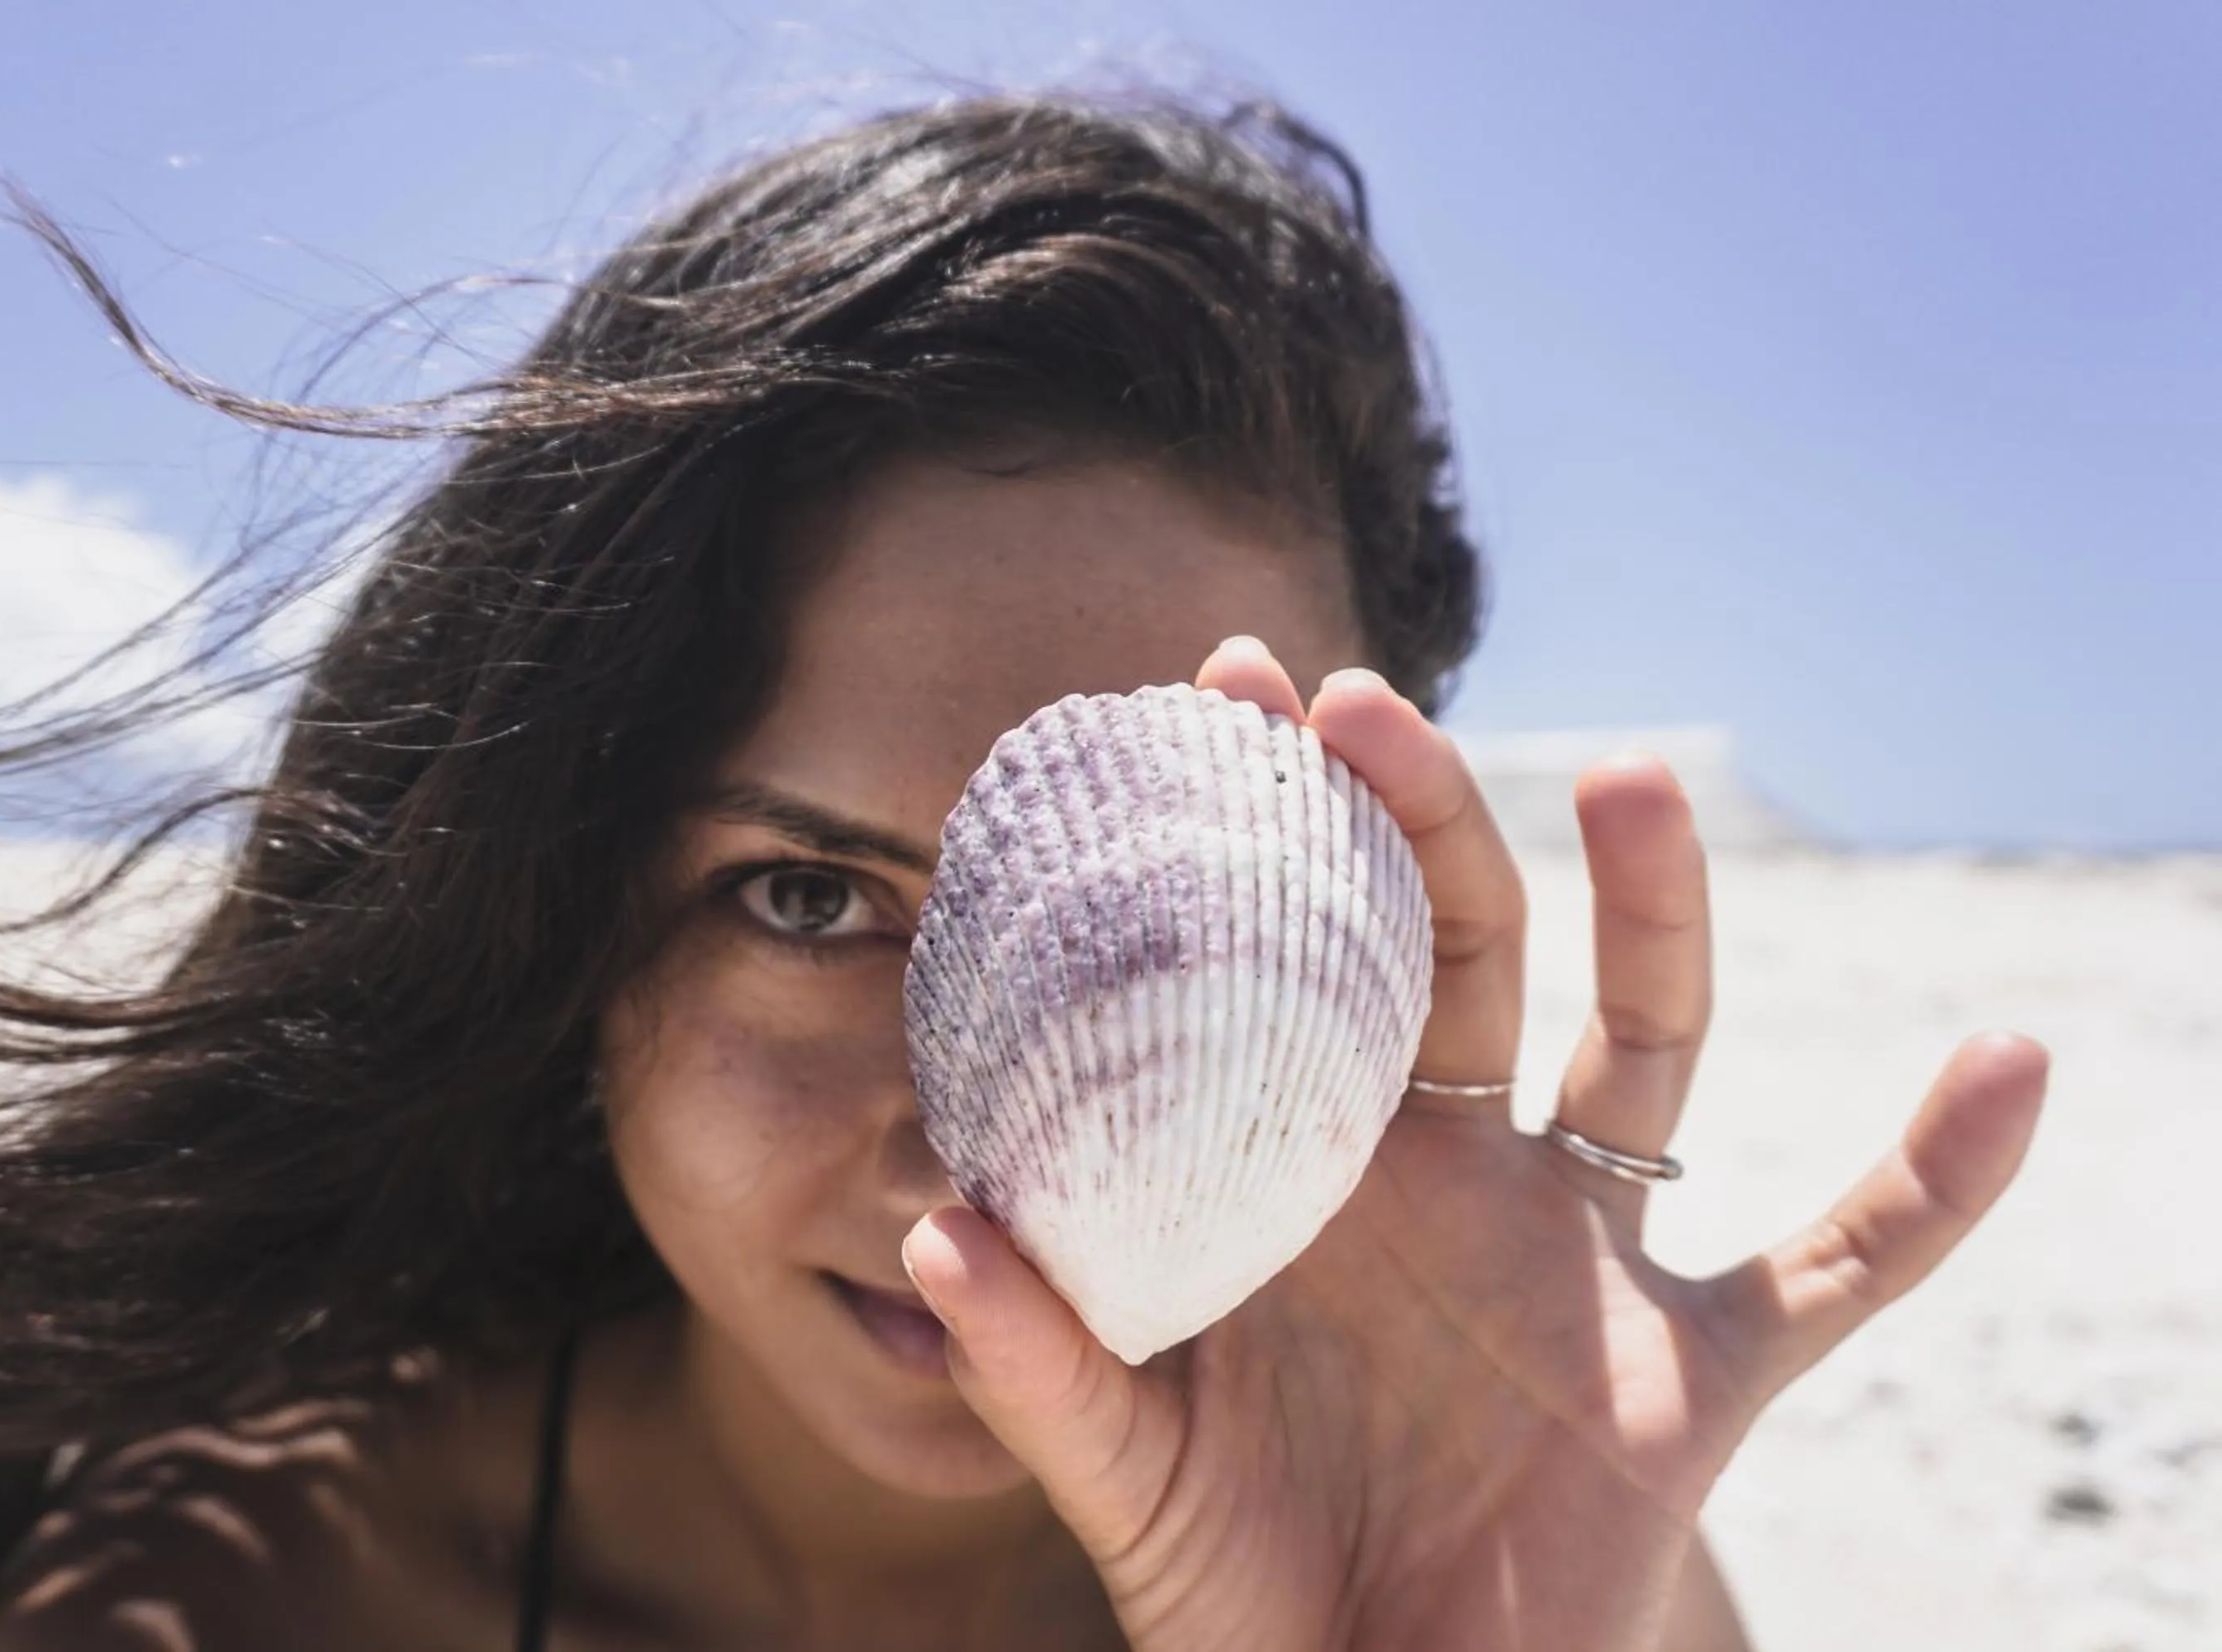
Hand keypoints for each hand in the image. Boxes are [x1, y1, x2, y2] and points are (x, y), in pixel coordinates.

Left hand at [901, 636, 2048, 1651]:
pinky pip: (1843, 1259)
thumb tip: (938, 1233)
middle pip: (1453, 951)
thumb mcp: (1123, 1473)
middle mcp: (1448, 1176)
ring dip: (1657, 910)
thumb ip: (1037, 1365)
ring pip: (1645, 1040)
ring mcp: (1579, 1256)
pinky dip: (1938, 1180)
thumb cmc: (1239, 1582)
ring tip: (1643, 779)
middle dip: (1407, 820)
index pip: (1280, 966)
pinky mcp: (1695, 1368)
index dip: (1248, 842)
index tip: (1199, 700)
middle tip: (1342, 698)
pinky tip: (2018, 1068)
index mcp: (1303, 1176)